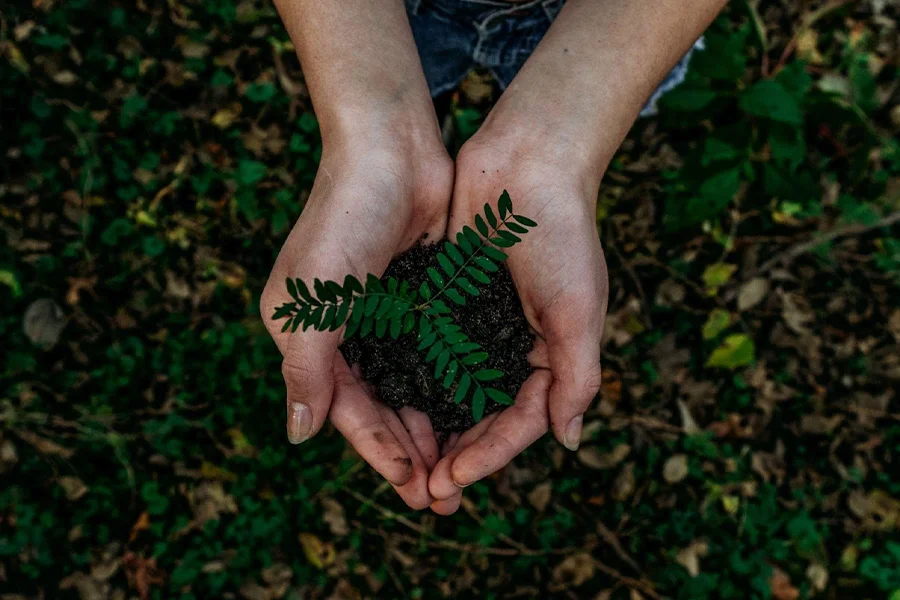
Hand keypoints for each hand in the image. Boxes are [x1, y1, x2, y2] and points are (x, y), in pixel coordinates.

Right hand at [261, 137, 452, 509]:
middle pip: (380, 407)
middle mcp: (344, 331)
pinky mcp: (420, 297)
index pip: (345, 409)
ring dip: (433, 427)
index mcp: (308, 336)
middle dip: (409, 451)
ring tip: (461, 469)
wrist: (391, 149)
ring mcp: (384, 315)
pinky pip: (435, 355)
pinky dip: (450, 386)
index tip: (412, 487)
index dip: (378, 450)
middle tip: (443, 496)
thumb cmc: (344, 219)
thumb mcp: (313, 301)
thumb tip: (299, 436)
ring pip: (411, 387)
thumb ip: (306, 370)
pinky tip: (473, 414)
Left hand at [427, 127, 608, 513]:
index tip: (452, 480)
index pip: (519, 422)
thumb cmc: (562, 235)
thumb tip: (568, 441)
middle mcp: (512, 347)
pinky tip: (387, 404)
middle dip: (455, 455)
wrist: (527, 163)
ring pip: (449, 391)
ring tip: (403, 462)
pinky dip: (411, 379)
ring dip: (429, 427)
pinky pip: (427, 350)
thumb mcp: (579, 310)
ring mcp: (478, 325)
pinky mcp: (447, 300)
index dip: (488, 455)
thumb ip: (576, 377)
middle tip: (423, 492)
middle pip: (481, 416)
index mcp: (550, 356)